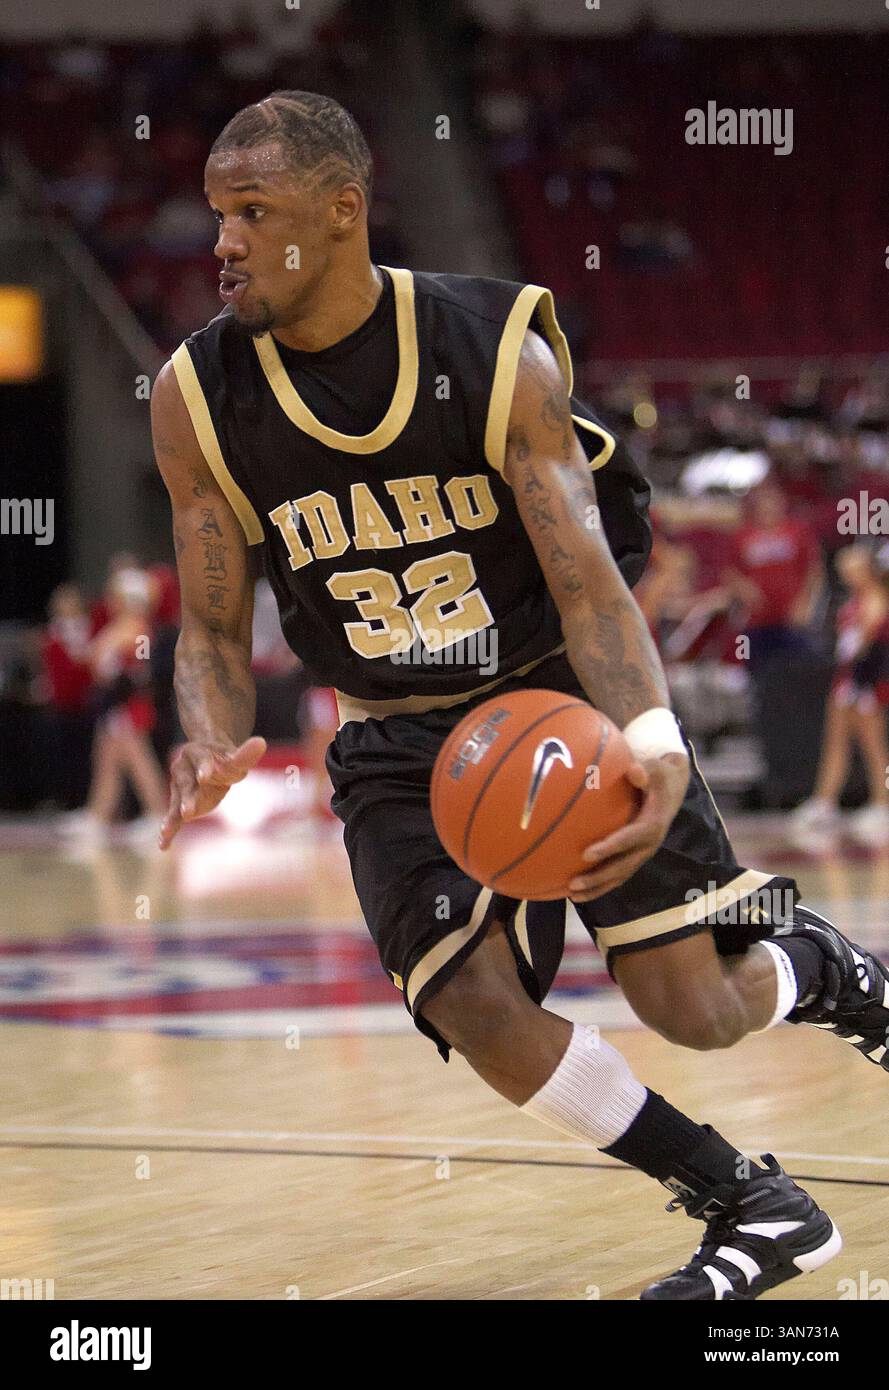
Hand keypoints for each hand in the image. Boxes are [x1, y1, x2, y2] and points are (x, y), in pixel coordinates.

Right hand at [159, 735, 267, 848]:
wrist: (210, 763)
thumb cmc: (225, 761)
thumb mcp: (237, 759)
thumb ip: (246, 754)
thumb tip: (261, 743)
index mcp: (197, 753)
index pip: (201, 760)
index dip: (204, 768)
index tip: (205, 776)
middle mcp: (182, 769)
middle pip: (185, 784)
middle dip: (187, 798)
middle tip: (187, 812)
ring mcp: (178, 787)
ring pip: (176, 802)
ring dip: (173, 817)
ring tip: (167, 830)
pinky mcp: (179, 804)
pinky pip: (173, 817)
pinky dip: (169, 830)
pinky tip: (164, 844)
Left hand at [567, 752, 689, 901]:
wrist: (673, 790)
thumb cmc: (659, 777)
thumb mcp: (656, 770)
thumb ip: (645, 771)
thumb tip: (633, 769)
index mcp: (653, 824)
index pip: (630, 839)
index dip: (610, 847)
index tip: (586, 854)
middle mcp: (649, 845)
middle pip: (623, 866)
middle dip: (598, 877)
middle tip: (573, 883)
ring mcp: (642, 854)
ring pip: (619, 876)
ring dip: (597, 887)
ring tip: (572, 895)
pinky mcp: (636, 857)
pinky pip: (618, 875)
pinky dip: (600, 885)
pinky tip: (578, 891)